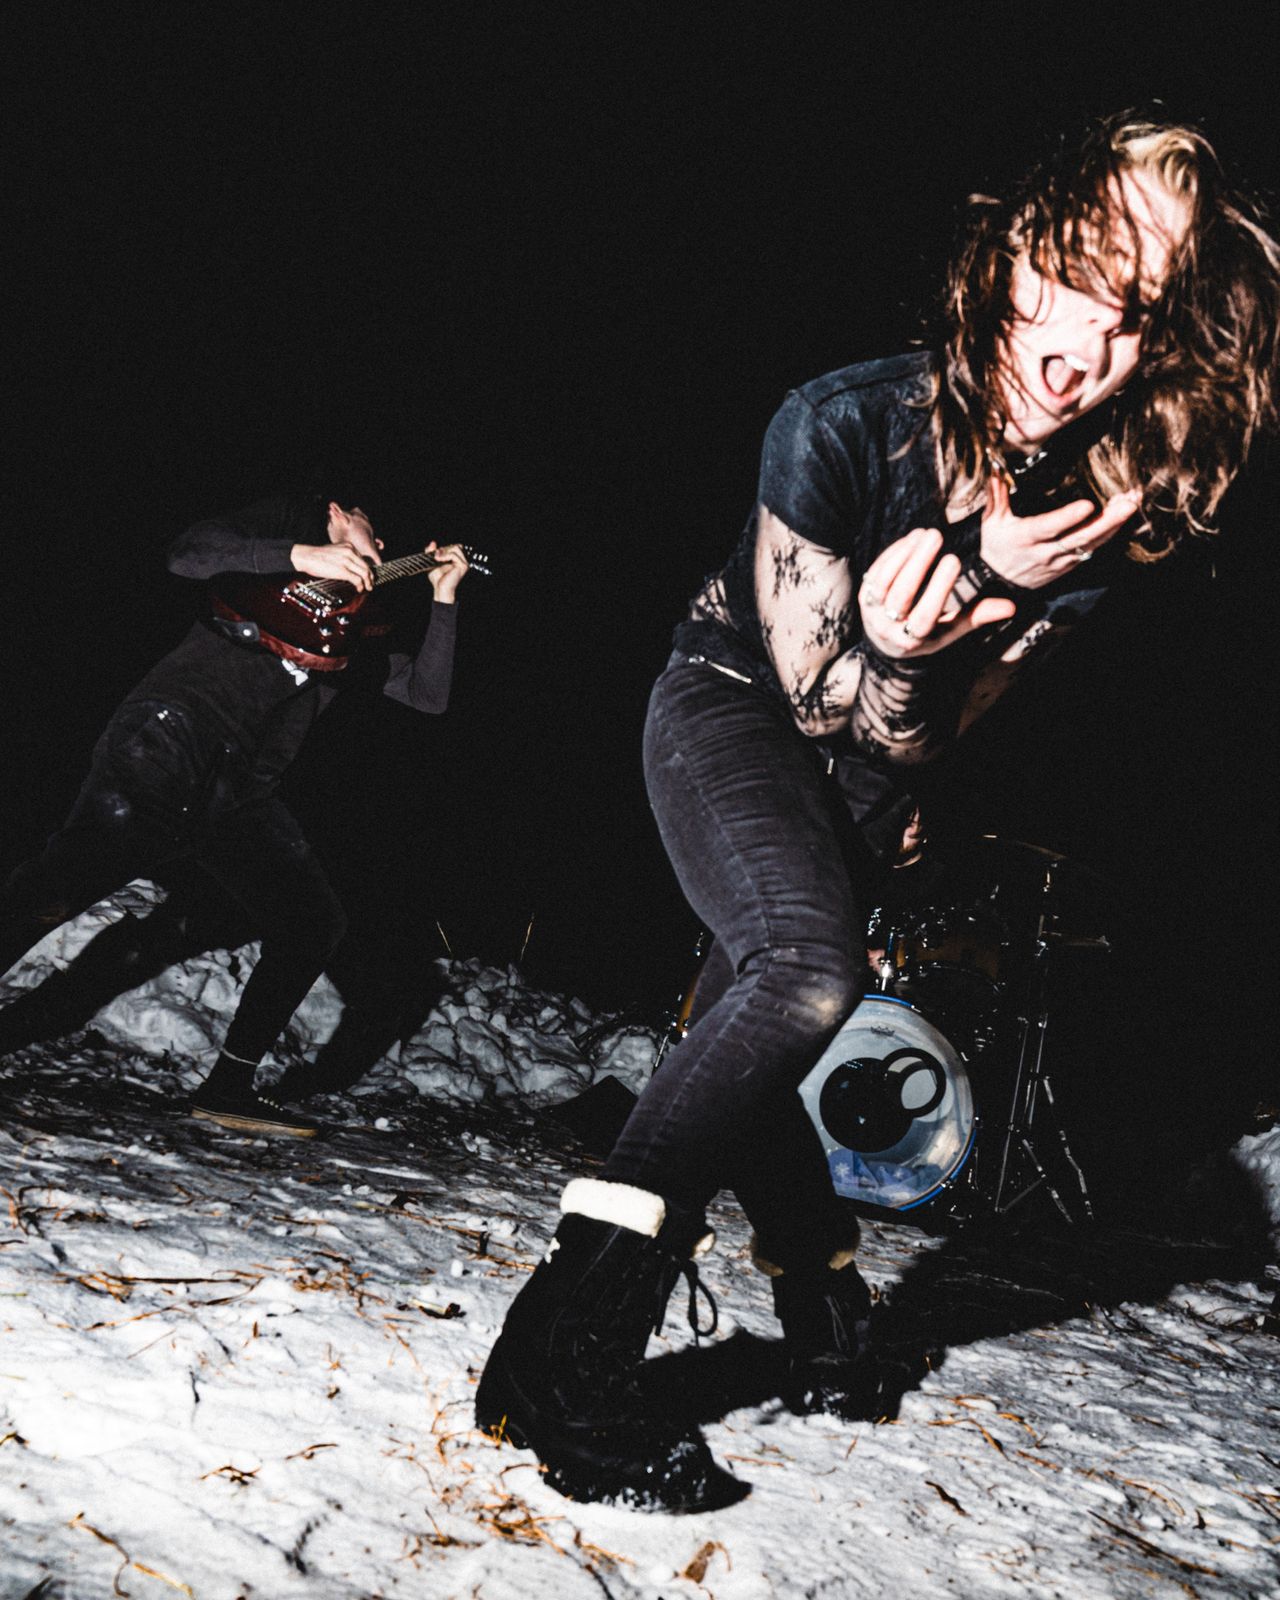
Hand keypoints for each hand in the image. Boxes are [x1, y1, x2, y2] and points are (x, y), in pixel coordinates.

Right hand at [290, 541, 376, 590]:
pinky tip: (359, 589)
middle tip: (371, 583)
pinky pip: (357, 579)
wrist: (306, 556)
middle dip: (370, 577)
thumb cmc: (317, 555)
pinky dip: (360, 586)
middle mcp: (350, 552)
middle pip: (366, 566)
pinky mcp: (342, 570)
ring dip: (368, 582)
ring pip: (364, 573)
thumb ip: (344, 555)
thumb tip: (352, 567)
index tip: (367, 575)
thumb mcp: (335, 550)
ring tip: (368, 588)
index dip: (367, 569)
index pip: (362, 559)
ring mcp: (347, 561)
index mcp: (349, 546)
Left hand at [425, 541, 469, 603]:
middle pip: (456, 545)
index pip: (453, 547)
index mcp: (457, 560)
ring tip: (437, 558)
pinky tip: (439, 560)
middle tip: (436, 555)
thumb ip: (431, 552)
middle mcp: (462, 561)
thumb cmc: (438, 579)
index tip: (435, 553)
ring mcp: (463, 564)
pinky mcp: (463, 566)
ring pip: (456, 548)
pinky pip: (454, 555)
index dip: (444, 547)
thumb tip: (433, 542)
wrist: (440, 589)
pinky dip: (445, 556)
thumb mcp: (432, 562)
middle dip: (444, 548)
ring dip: (444, 551)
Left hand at [859, 528, 1016, 659]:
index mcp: (913, 640)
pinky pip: (875, 572)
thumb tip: (1011, 607)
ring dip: (904, 554)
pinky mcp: (863, 597)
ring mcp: (872, 612)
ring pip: (883, 581)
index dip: (938, 588)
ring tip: (925, 533)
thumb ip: (977, 616)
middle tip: (937, 535)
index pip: (925, 614)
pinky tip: (911, 539)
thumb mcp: (951, 630)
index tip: (954, 560)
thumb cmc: (928, 634)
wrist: (887, 645)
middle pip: (901, 594)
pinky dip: (892, 554)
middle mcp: (888, 628)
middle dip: (918, 563)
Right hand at [981, 476, 1140, 588]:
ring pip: (1091, 543)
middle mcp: (1046, 551)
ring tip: (1132, 503)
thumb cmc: (996, 546)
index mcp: (1025, 538)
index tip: (1087, 505)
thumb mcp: (992, 522)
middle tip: (1128, 503)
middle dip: (1107, 521)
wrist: (999, 582)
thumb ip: (996, 495)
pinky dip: (1110, 533)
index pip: (1048, 527)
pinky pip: (1093, 549)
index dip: (1068, 518)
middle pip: (1080, 537)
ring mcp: (1061, 560)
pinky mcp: (1071, 564)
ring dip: (1114, 525)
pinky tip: (1124, 517)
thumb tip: (995, 468)